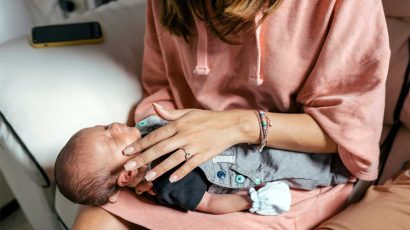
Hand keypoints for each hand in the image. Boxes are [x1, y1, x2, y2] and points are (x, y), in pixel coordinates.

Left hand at [123, 104, 253, 182]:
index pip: (155, 135)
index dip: (140, 144)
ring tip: (147, 177)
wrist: (230, 125)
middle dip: (143, 158)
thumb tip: (154, 107)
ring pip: (173, 159)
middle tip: (129, 167)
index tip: (127, 151)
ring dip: (159, 169)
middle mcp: (184, 135)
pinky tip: (171, 180)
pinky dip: (181, 172)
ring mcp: (194, 146)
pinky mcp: (203, 156)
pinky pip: (190, 165)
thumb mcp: (188, 112)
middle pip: (160, 149)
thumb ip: (169, 113)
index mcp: (178, 124)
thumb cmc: (207, 118)